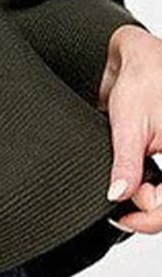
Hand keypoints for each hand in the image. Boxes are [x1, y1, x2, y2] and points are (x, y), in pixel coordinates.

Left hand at [98, 24, 161, 233]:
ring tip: (128, 185)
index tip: (121, 216)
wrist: (144, 57)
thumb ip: (125, 164)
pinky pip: (160, 183)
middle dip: (144, 206)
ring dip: (145, 196)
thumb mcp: (130, 126)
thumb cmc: (145, 81)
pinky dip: (148, 187)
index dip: (146, 218)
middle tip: (121, 195)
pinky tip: (134, 183)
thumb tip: (118, 195)